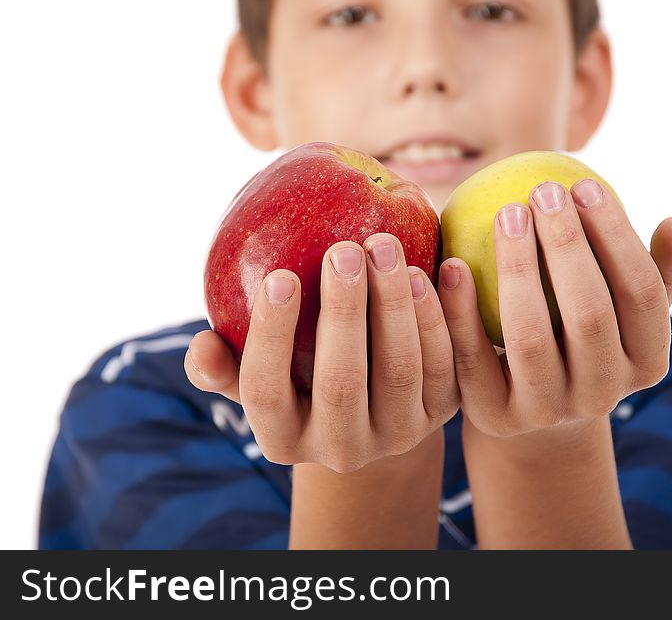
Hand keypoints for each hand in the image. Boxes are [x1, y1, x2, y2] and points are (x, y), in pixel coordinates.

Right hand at [184, 233, 459, 471]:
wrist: (371, 406)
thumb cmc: (296, 373)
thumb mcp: (258, 374)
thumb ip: (226, 362)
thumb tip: (200, 346)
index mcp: (282, 439)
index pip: (266, 391)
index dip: (270, 335)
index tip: (279, 275)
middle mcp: (341, 449)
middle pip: (340, 383)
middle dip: (343, 312)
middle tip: (344, 249)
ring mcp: (396, 435)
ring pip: (399, 371)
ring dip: (396, 307)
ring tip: (386, 248)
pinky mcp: (442, 414)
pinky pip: (447, 365)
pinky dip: (443, 316)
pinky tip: (440, 266)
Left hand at [438, 178, 671, 437]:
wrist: (531, 405)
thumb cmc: (583, 333)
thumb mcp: (624, 308)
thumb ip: (656, 270)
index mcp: (647, 364)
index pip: (642, 295)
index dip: (617, 236)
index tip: (585, 185)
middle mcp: (603, 395)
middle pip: (589, 315)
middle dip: (566, 245)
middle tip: (543, 190)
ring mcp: (547, 411)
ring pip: (530, 338)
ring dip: (517, 269)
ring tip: (506, 213)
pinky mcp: (494, 416)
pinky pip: (472, 360)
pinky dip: (460, 311)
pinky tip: (453, 264)